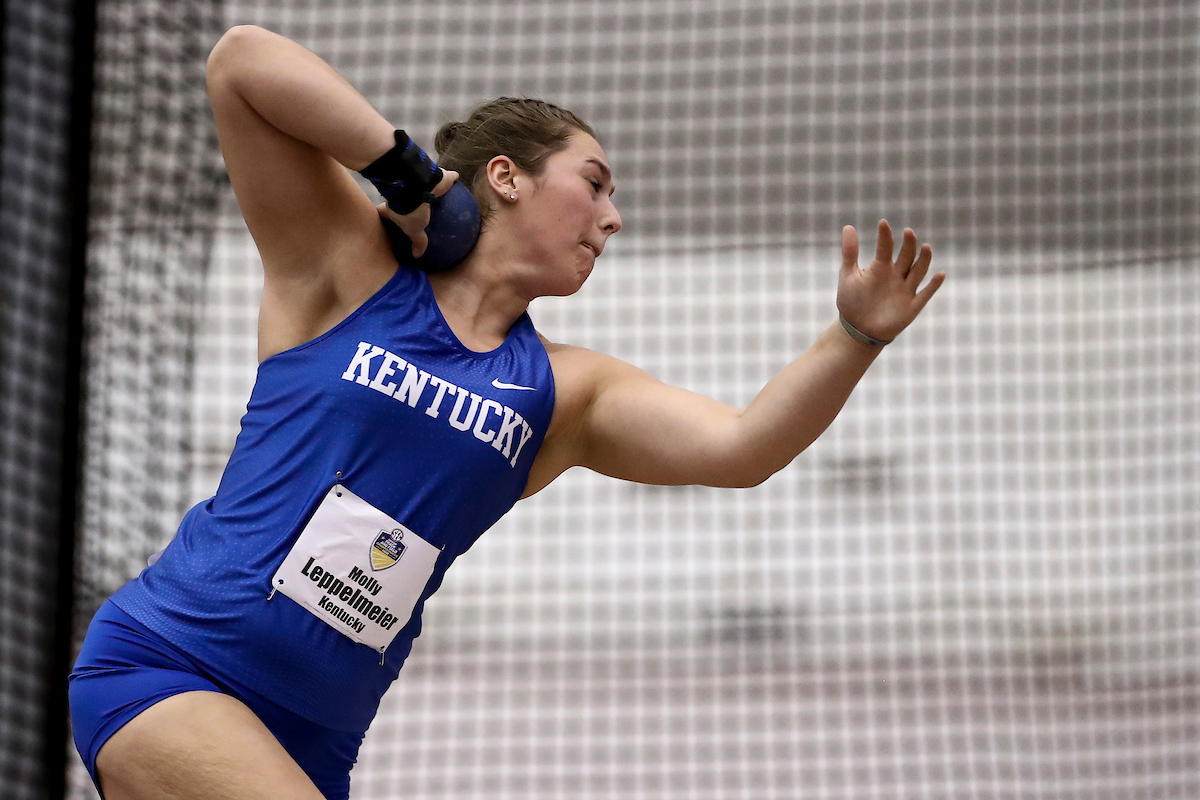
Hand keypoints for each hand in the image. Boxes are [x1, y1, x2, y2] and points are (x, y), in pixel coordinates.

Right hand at [375, 169, 458, 256]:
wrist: (417, 186)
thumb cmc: (411, 210)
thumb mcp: (414, 229)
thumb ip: (418, 240)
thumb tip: (417, 255)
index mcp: (393, 205)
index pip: (382, 211)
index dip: (380, 214)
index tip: (381, 216)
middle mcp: (402, 191)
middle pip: (401, 196)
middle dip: (405, 199)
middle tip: (412, 204)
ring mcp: (416, 182)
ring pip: (421, 185)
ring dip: (428, 188)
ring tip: (434, 193)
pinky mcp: (433, 174)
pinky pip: (445, 176)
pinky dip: (451, 178)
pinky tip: (458, 180)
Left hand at [836, 220, 944, 342]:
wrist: (857, 330)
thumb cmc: (852, 301)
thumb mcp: (848, 275)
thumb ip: (850, 252)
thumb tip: (848, 226)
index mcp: (881, 267)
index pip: (885, 248)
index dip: (885, 236)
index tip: (882, 223)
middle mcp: (896, 275)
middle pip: (906, 256)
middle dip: (908, 245)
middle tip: (908, 232)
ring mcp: (905, 290)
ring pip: (918, 271)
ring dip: (923, 260)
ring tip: (925, 247)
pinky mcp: (911, 306)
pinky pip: (925, 294)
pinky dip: (933, 286)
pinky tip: (940, 274)